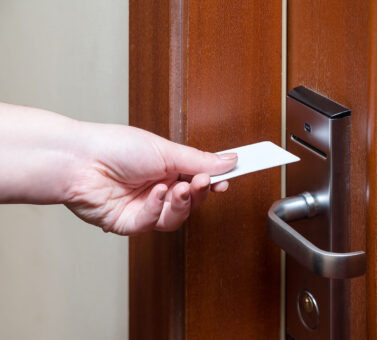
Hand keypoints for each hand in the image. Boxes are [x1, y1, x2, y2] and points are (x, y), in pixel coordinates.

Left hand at [64, 122, 236, 234]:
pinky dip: (157, 208)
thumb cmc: (115, 146)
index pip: (200, 177)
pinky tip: (155, 193)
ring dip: (181, 203)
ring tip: (178, 187)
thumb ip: (199, 160)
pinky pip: (154, 223)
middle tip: (203, 181)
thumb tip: (229, 160)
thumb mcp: (165, 150)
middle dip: (200, 192)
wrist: (79, 160)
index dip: (216, 179)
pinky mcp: (131, 223)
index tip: (233, 175)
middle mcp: (159, 188)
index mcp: (168, 167)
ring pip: (177, 217)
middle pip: (192, 201)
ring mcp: (145, 207)